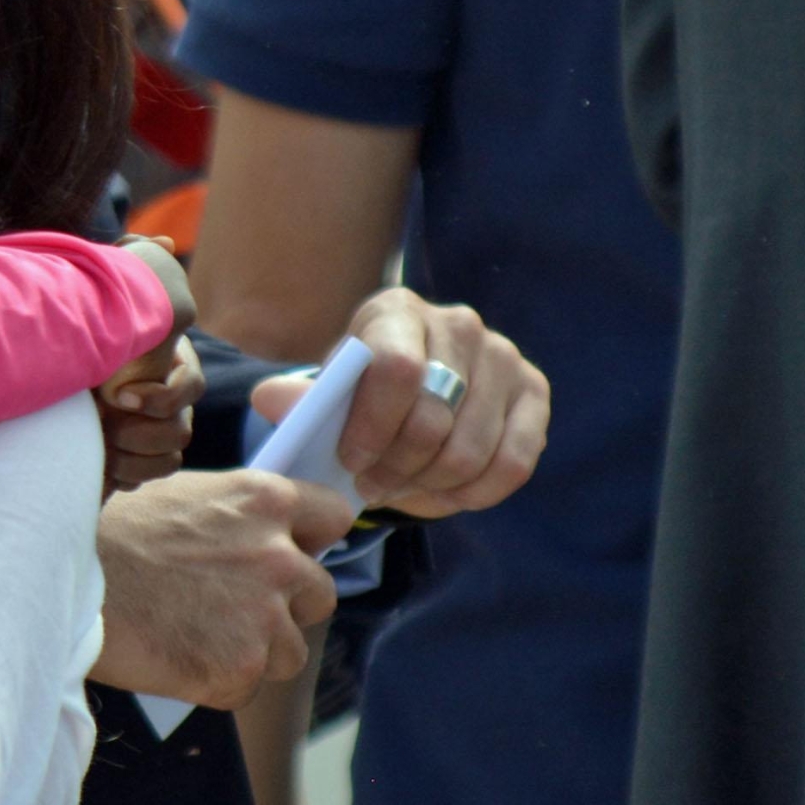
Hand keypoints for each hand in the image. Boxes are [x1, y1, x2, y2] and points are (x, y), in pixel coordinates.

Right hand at [90, 471, 352, 707]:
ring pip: (289, 651)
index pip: (336, 517)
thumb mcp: (186, 497)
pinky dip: (215, 682)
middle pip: (321, 594)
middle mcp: (278, 556)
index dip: (312, 540)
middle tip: (228, 607)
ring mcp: (262, 617)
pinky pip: (246, 688)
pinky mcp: (238, 670)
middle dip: (286, 605)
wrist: (55, 579)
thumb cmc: (108, 534)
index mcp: (265, 500)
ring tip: (192, 635)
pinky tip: (173, 657)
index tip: (291, 552)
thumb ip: (240, 515)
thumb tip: (268, 535)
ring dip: (252, 651)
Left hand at [99, 336, 201, 492]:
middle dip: (138, 434)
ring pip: (169, 462)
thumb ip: (122, 346)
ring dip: (131, 462)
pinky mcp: (136, 459)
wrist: (62, 363)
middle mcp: (174, 405)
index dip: (160, 398)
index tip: (119, 395)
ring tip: (100, 447)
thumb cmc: (87, 344)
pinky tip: (97, 465)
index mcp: (174, 369)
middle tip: (104, 423)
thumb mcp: (109, 340)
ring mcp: (158, 435)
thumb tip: (118, 373)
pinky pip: (141, 481)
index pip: (192, 386)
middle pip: (181, 432)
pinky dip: (118, 477)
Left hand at [251, 288, 548, 516]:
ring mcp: (503, 355)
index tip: (350, 463)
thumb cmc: (358, 392)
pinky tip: (443, 493)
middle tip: (371, 488)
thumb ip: (299, 399)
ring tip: (401, 490)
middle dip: (396, 468)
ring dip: (430, 486)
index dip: (372, 427)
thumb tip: (271, 399)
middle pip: (433, 418)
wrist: (409, 390)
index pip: (396, 370)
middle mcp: (458, 323)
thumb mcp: (326, 393)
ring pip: (471, 450)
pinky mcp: (534, 392)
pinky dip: (474, 493)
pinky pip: (513, 463)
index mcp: (395, 310)